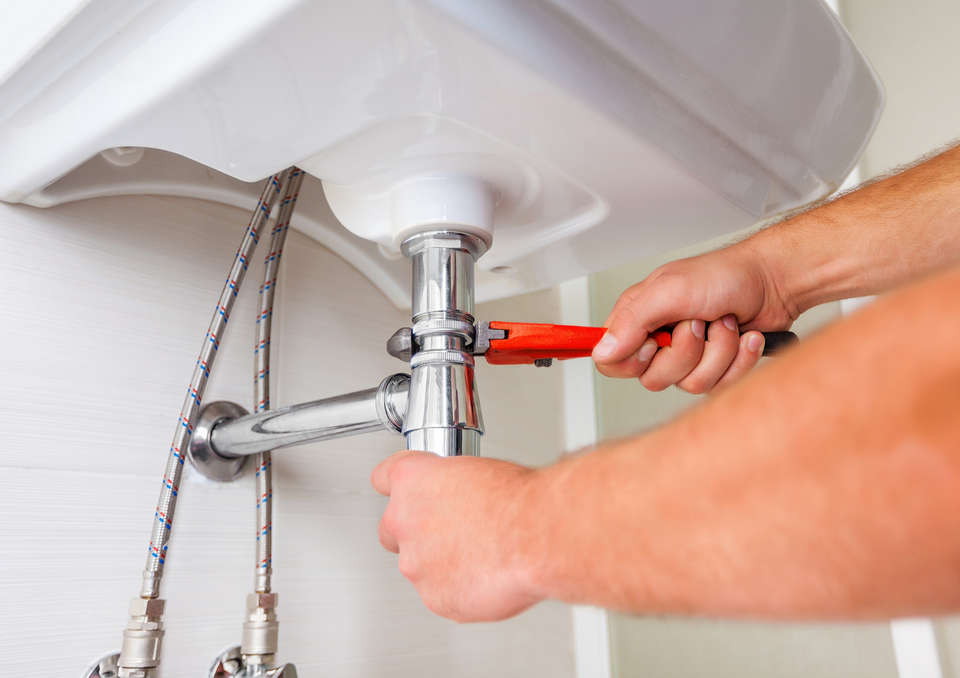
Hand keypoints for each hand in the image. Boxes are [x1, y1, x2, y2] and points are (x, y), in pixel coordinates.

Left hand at [371, 450, 543, 621]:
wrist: (537, 536)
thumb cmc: (516, 500)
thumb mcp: (479, 470)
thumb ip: (453, 485)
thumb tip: (459, 494)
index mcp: (411, 480)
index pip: (383, 478)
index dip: (401, 487)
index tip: (409, 492)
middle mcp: (403, 520)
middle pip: (390, 528)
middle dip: (413, 531)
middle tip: (448, 531)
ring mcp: (416, 563)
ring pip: (417, 565)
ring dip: (440, 562)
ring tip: (480, 554)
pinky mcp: (435, 597)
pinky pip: (440, 593)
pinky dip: (459, 588)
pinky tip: (485, 575)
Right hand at [592, 245, 794, 392]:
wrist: (774, 282)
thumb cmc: (725, 275)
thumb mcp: (671, 290)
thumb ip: (632, 321)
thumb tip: (603, 350)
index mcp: (638, 317)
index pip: (610, 361)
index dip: (631, 361)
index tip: (654, 342)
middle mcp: (659, 338)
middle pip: (653, 379)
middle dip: (686, 353)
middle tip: (697, 323)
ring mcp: (687, 356)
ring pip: (689, 385)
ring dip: (718, 352)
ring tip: (724, 324)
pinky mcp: (714, 367)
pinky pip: (718, 386)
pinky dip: (738, 360)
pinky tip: (743, 337)